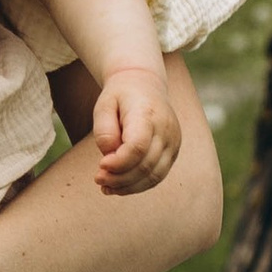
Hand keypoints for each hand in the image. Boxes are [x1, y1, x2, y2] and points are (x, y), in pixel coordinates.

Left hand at [91, 62, 181, 192]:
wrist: (145, 84)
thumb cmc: (120, 96)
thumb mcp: (103, 105)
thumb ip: (104, 130)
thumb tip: (109, 156)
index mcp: (147, 113)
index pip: (138, 147)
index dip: (118, 162)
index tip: (101, 165)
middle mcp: (166, 129)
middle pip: (145, 165)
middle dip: (119, 178)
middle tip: (98, 179)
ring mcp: (173, 141)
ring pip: (153, 176)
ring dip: (128, 187)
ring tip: (105, 187)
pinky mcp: (173, 151)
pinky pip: (157, 176)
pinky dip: (138, 186)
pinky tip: (119, 186)